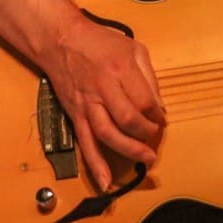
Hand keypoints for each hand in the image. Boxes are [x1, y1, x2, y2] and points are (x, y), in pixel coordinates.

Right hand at [41, 16, 164, 191]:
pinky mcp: (75, 115)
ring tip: (145, 160)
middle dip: (146, 134)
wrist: (61, 40)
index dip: (157, 115)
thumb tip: (159, 108)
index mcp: (120, 69)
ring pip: (108, 135)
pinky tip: (105, 182)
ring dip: (129, 151)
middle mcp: (103, 88)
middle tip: (154, 139)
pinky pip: (85, 143)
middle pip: (129, 120)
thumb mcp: (133, 48)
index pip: (145, 101)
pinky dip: (95, 165)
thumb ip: (149, 77)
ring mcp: (87, 104)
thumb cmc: (99, 42)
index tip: (161, 119)